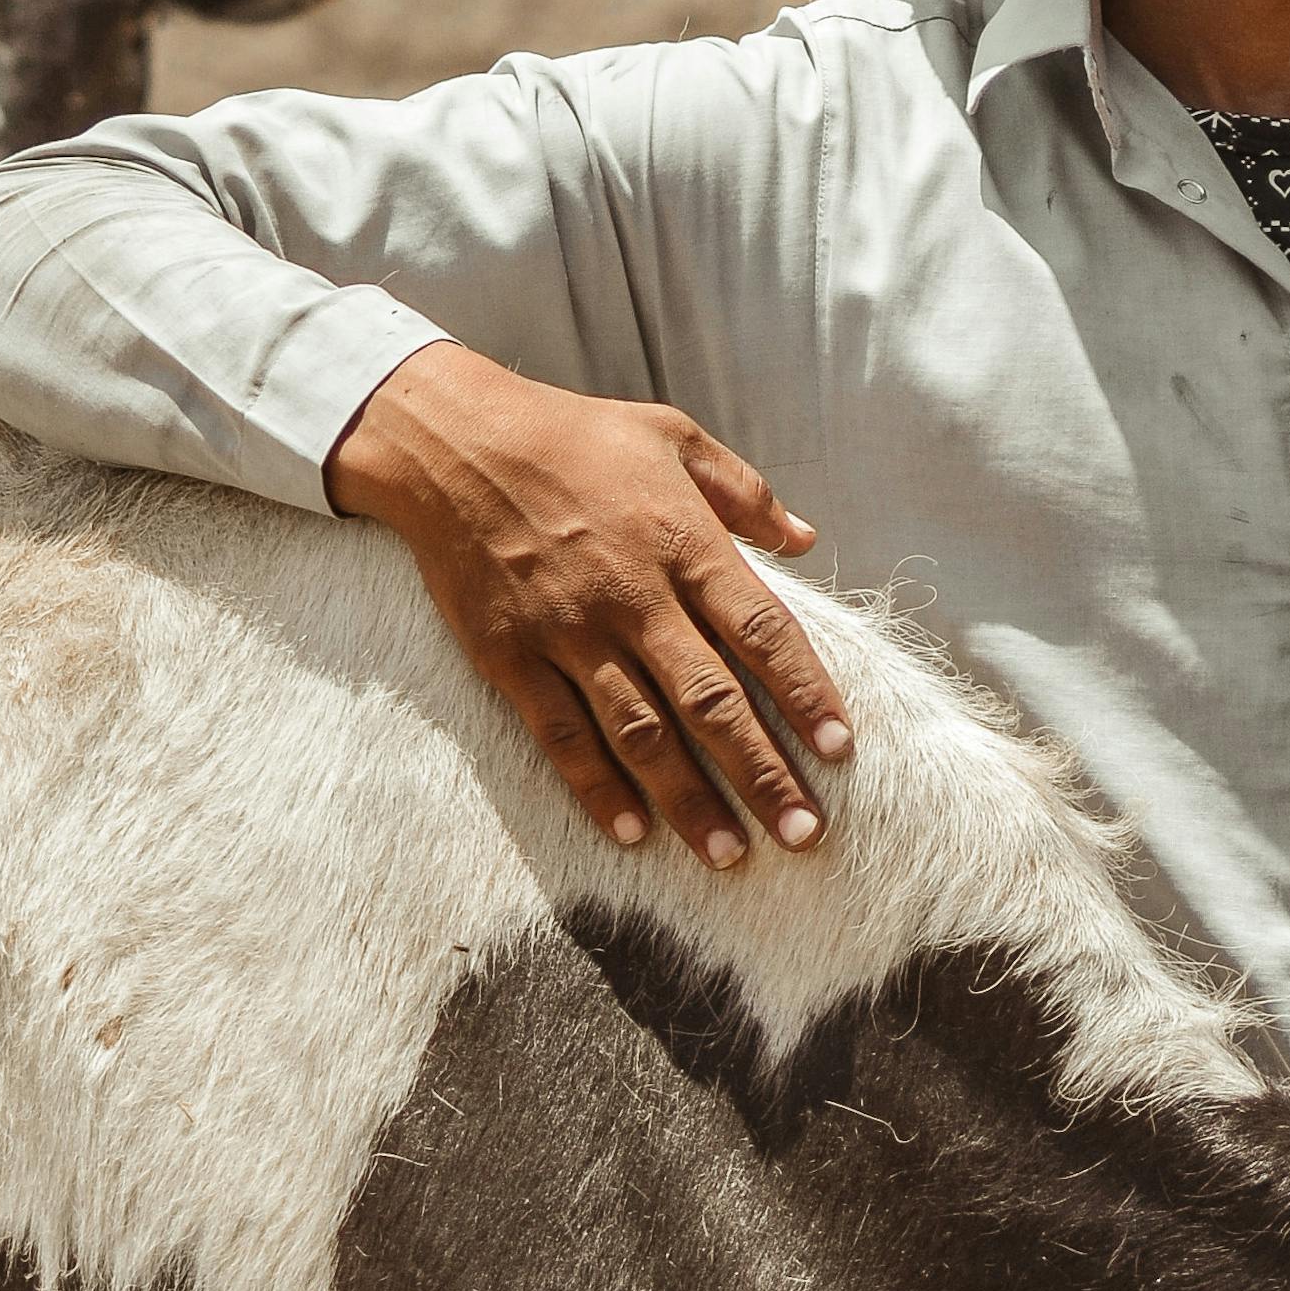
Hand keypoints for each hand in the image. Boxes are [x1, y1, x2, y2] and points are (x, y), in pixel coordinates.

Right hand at [329, 341, 851, 868]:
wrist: (450, 442)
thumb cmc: (572, 435)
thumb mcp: (671, 436)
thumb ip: (744, 492)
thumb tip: (806, 538)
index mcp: (681, 541)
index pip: (760, 630)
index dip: (805, 692)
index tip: (839, 749)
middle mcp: (632, 596)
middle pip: (711, 700)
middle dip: (763, 774)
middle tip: (805, 834)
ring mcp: (568, 634)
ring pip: (640, 734)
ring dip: (689, 801)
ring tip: (731, 856)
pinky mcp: (510, 658)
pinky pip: (561, 736)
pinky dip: (596, 789)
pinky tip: (630, 834)